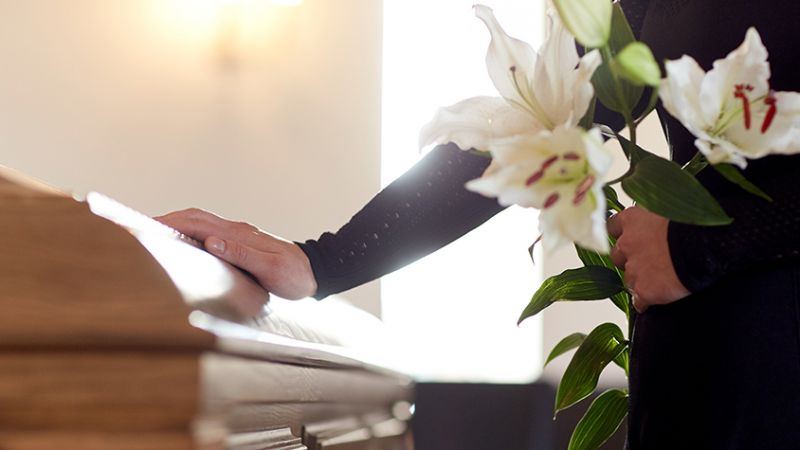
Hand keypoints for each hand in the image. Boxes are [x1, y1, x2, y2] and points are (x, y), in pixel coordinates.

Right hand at [155, 208, 316, 299]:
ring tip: (153, 235)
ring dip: (177, 226)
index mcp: (239, 235)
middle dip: (167, 221)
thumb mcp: (271, 269)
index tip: (146, 225)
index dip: (170, 222)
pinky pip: (209, 233)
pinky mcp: (241, 244)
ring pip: (201, 223)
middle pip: (195, 218)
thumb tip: (211, 242)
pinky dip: (190, 234)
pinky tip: (182, 245)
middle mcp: (236, 231)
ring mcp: (238, 236)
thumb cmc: (295, 276)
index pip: (197, 223)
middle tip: (139, 228)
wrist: (317, 273)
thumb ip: (242, 254)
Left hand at [607, 206, 689, 312]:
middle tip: (648, 261)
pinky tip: (653, 302)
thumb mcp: (669, 207)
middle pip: (617, 255)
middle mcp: (627, 244)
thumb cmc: (694, 221)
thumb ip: (654, 215)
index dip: (622, 234)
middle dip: (629, 259)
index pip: (613, 226)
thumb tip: (656, 219)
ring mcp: (634, 268)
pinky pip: (638, 301)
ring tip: (657, 281)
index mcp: (633, 220)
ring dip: (638, 280)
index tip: (629, 237)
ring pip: (627, 279)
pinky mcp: (644, 290)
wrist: (706, 243)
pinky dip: (644, 302)